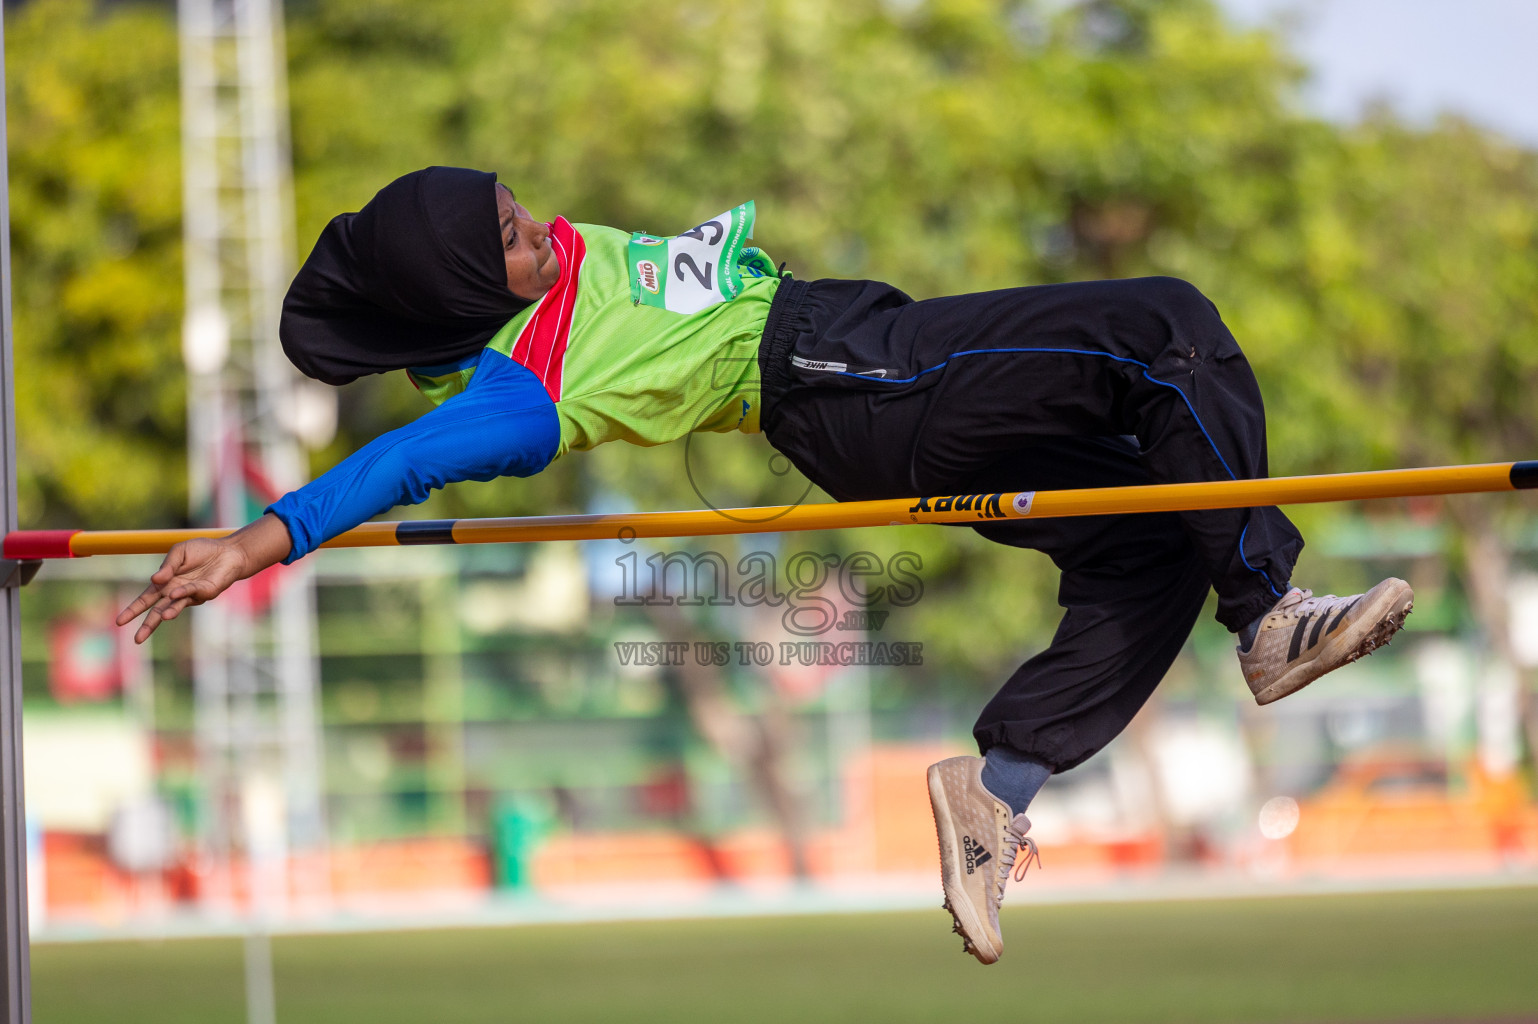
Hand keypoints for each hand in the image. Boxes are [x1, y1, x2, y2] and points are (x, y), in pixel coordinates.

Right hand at [116, 513, 293, 642]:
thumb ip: (167, 566)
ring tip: (163, 618)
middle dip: (148, 625)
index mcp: (165, 584)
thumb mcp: (179, 552)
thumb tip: (154, 580)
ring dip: (168, 613)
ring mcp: (191, 595)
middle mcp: (176, 592)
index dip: (133, 610)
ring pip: (175, 607)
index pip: (145, 599)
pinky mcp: (205, 592)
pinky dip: (183, 593)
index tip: (119, 621)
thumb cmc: (202, 551)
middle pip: (157, 611)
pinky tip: (175, 594)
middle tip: (137, 639)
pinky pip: (191, 593)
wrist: (228, 551)